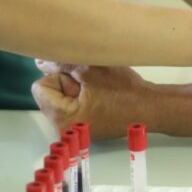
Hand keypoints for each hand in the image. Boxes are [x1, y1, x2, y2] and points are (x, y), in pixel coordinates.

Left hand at [31, 60, 152, 140]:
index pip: (41, 87)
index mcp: (61, 119)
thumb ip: (60, 63)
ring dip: (77, 88)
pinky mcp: (84, 126)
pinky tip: (101, 96)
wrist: (150, 106)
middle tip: (94, 86)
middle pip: (50, 93)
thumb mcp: (89, 68)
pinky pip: (73, 104)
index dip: (61, 77)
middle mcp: (64, 129)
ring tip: (99, 90)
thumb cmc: (124, 90)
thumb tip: (41, 61)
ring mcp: (74, 130)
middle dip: (69, 84)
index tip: (84, 82)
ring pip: (61, 97)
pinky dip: (83, 96)